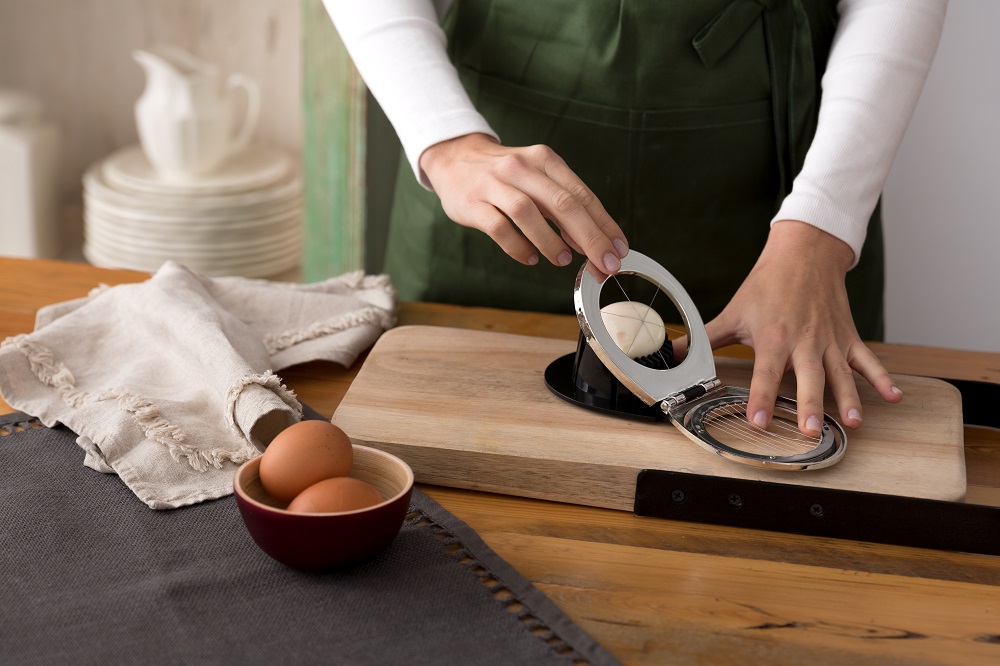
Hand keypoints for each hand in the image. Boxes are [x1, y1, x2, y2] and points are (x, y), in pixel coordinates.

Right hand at [418, 133, 628, 272]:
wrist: (454, 159)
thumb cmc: (504, 175)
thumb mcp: (537, 178)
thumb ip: (563, 206)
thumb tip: (590, 241)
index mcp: (544, 159)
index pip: (582, 194)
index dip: (604, 225)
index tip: (619, 250)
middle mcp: (521, 167)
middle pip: (563, 203)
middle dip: (589, 238)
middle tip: (604, 265)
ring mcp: (494, 184)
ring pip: (528, 213)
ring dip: (551, 241)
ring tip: (563, 260)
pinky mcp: (473, 203)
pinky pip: (499, 227)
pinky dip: (518, 247)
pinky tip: (530, 258)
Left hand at [674, 220, 902, 434]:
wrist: (804, 253)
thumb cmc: (767, 285)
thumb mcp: (733, 312)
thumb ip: (705, 338)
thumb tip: (674, 354)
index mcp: (773, 336)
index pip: (764, 373)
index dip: (760, 398)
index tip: (759, 421)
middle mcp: (804, 341)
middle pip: (808, 377)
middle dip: (812, 404)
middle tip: (813, 431)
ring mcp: (829, 340)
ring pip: (841, 373)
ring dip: (850, 398)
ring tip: (855, 423)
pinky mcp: (848, 336)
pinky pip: (867, 359)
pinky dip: (882, 378)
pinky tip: (894, 397)